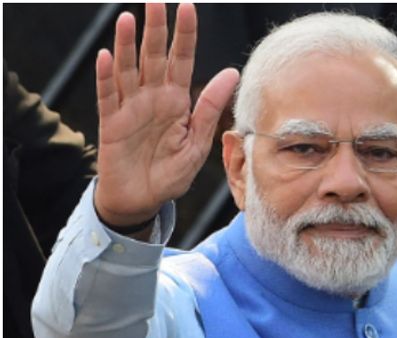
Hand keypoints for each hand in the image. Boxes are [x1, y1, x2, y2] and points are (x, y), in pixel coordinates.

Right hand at [93, 3, 238, 226]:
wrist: (143, 201)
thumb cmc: (170, 173)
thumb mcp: (197, 143)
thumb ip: (209, 108)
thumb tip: (231, 73)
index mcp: (177, 101)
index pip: (182, 61)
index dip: (185, 35)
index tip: (187, 7)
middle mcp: (153, 98)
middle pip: (154, 57)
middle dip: (156, 29)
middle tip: (157, 1)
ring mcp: (130, 108)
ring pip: (128, 70)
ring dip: (126, 45)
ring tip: (127, 19)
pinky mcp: (112, 124)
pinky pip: (108, 97)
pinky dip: (106, 77)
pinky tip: (107, 56)